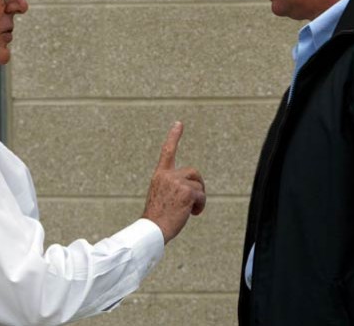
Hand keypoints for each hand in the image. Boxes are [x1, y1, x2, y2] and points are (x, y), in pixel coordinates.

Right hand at [142, 122, 205, 243]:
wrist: (152, 229)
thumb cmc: (157, 218)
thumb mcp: (160, 196)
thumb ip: (172, 187)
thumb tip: (191, 190)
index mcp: (160, 175)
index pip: (167, 151)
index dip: (174, 136)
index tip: (179, 124)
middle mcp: (168, 175)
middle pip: (193, 172)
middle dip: (197, 185)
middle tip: (194, 201)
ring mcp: (177, 182)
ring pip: (198, 185)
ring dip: (198, 198)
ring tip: (189, 210)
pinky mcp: (187, 191)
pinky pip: (201, 195)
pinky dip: (200, 205)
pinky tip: (192, 213)